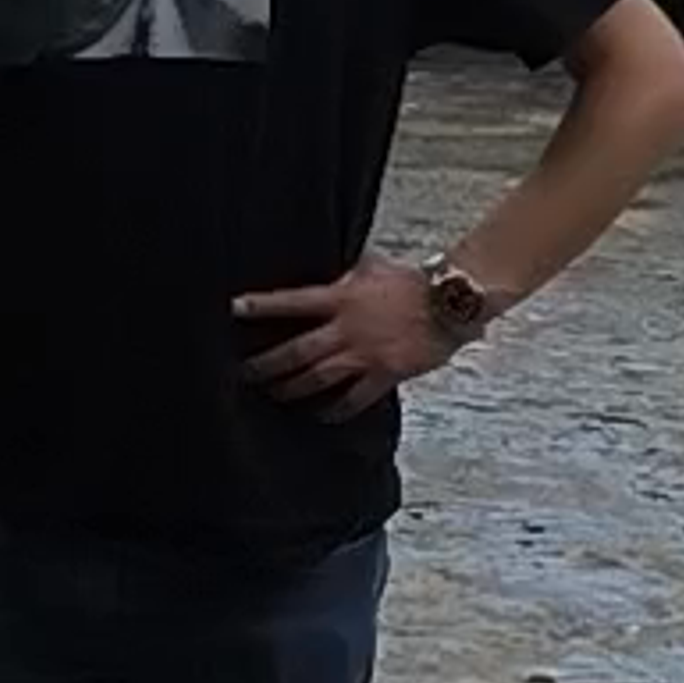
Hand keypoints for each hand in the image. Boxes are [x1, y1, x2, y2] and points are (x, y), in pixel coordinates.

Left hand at [235, 260, 450, 412]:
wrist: (450, 302)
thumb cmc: (413, 281)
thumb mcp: (373, 267)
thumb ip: (346, 272)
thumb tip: (329, 269)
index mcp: (341, 297)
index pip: (292, 301)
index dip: (261, 305)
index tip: (233, 309)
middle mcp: (347, 328)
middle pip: (297, 350)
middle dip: (266, 364)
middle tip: (242, 372)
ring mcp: (365, 354)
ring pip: (318, 377)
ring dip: (292, 388)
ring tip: (273, 394)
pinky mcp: (385, 374)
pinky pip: (353, 399)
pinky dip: (335, 410)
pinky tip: (320, 415)